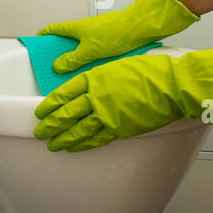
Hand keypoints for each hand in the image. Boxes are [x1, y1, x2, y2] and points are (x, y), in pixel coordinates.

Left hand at [32, 47, 212, 151]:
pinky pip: (96, 139)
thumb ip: (102, 77)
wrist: (172, 86)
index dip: (51, 104)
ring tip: (52, 143)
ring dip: (62, 138)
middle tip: (40, 130)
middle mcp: (97, 97)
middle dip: (50, 123)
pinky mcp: (119, 128)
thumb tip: (93, 84)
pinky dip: (82, 144)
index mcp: (95, 78)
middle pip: (66, 113)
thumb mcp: (120, 65)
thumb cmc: (153, 71)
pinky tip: (74, 147)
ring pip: (77, 129)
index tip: (41, 109)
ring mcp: (107, 115)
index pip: (64, 92)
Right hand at [36, 0, 198, 73]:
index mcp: (76, 28)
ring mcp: (97, 35)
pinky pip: (94, 52)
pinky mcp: (109, 41)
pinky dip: (90, 61)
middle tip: (54, 68)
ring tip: (74, 75)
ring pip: (81, 48)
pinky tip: (93, 72)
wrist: (142, 27)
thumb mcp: (90, 50)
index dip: (43, 36)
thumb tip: (58, 66)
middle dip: (60, 53)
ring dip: (76, 59)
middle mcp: (86, 29)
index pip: (53, 30)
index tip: (36, 44)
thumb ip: (73, 59)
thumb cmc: (118, 32)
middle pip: (67, 41)